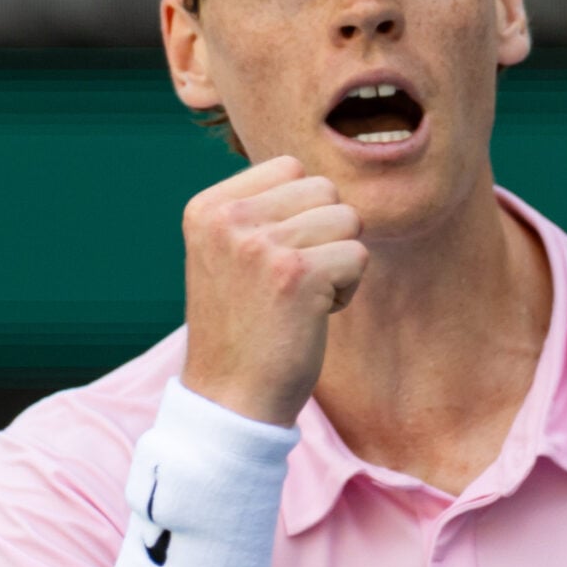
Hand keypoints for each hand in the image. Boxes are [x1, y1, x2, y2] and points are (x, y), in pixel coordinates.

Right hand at [178, 155, 367, 425]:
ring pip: (347, 219)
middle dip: (324, 234)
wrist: (229, 399)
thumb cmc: (241, 327)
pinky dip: (346, 291)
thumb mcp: (228, 254)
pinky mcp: (298, 273)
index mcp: (208, 207)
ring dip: (338, 262)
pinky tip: (312, 317)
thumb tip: (322, 178)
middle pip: (324, 188)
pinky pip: (358, 256)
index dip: (300, 213)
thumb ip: (261, 210)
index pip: (289, 167)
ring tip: (301, 298)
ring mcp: (262, 244)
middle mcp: (229, 218)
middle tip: (292, 282)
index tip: (272, 260)